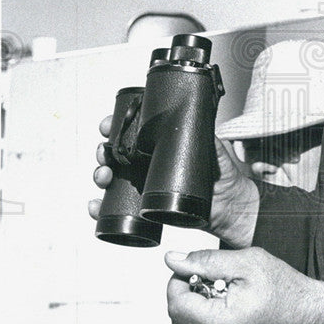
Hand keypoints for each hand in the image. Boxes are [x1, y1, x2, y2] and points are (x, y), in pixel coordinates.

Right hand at [88, 117, 259, 248]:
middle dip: (103, 152)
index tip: (105, 126)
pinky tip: (95, 206)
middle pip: (115, 154)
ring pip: (111, 178)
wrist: (228, 207)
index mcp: (160, 146)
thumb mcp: (214, 148)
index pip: (131, 132)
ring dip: (100, 176)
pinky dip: (99, 207)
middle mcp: (148, 164)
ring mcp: (143, 185)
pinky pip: (115, 206)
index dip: (113, 127)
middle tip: (104, 154)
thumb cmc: (222, 174)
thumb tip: (197, 116)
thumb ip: (205, 133)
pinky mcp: (143, 207)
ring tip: (103, 177)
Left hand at [165, 248, 323, 323]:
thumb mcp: (248, 263)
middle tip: (215, 281)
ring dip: (202, 312)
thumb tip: (174, 260)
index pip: (175, 303)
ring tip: (229, 298)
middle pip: (180, 319)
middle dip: (190, 296)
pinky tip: (236, 314)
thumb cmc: (288, 291)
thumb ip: (206, 261)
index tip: (193, 271)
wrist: (316, 319)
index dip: (179, 281)